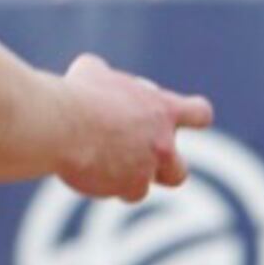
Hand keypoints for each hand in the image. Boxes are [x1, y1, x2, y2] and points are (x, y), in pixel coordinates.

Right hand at [53, 53, 214, 202]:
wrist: (63, 126)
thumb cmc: (78, 95)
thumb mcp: (92, 72)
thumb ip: (106, 77)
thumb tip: (95, 74)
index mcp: (162, 110)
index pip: (200, 114)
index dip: (195, 117)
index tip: (178, 119)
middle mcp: (161, 144)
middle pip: (179, 172)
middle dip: (162, 171)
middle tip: (138, 161)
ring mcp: (145, 170)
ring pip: (141, 189)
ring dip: (125, 182)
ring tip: (100, 167)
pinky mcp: (125, 187)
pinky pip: (118, 193)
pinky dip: (104, 187)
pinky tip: (86, 172)